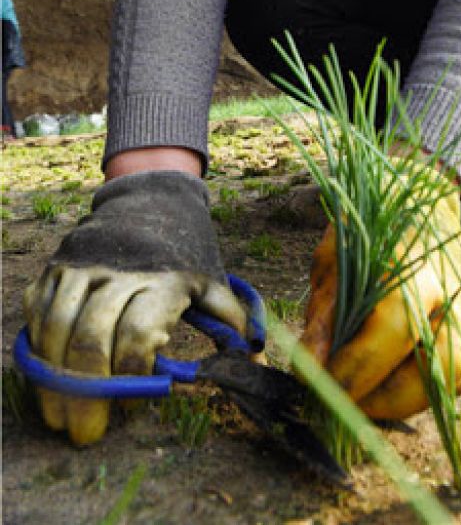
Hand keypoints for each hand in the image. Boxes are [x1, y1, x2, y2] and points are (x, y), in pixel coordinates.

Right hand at [23, 171, 247, 445]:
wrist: (152, 198)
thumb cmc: (186, 251)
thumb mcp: (211, 280)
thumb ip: (230, 320)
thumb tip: (253, 357)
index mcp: (163, 280)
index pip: (139, 336)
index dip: (133, 378)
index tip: (133, 408)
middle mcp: (119, 272)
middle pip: (91, 340)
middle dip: (87, 394)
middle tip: (86, 432)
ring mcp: (83, 267)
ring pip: (56, 328)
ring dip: (53, 380)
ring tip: (59, 415)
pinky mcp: (57, 265)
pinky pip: (37, 311)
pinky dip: (38, 347)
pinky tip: (48, 378)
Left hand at [301, 184, 460, 419]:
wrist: (419, 194)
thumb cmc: (368, 224)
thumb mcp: (333, 258)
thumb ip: (324, 314)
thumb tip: (308, 368)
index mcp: (411, 263)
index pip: (392, 330)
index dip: (356, 369)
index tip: (320, 387)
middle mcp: (449, 289)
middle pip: (435, 366)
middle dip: (384, 399)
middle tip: (341, 402)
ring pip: (453, 378)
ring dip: (406, 401)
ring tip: (363, 398)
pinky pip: (456, 372)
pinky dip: (421, 389)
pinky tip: (386, 384)